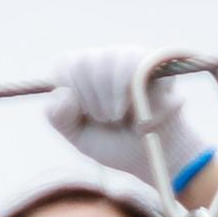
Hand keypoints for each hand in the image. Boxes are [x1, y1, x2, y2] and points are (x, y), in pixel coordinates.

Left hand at [47, 45, 211, 198]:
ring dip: (111, 98)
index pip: (66, 64)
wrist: (156, 159)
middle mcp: (108, 59)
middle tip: (107, 119)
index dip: (71, 91)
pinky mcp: (158, 63)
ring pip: (108, 61)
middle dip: (91, 100)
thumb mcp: (81, 137)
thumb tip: (63, 93)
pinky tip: (137, 112)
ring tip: (121, 117)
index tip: (85, 114)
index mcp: (85, 72)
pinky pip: (136, 65)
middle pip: (84, 62)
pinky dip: (131, 93)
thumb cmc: (118, 145)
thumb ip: (59, 118)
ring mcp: (133, 57)